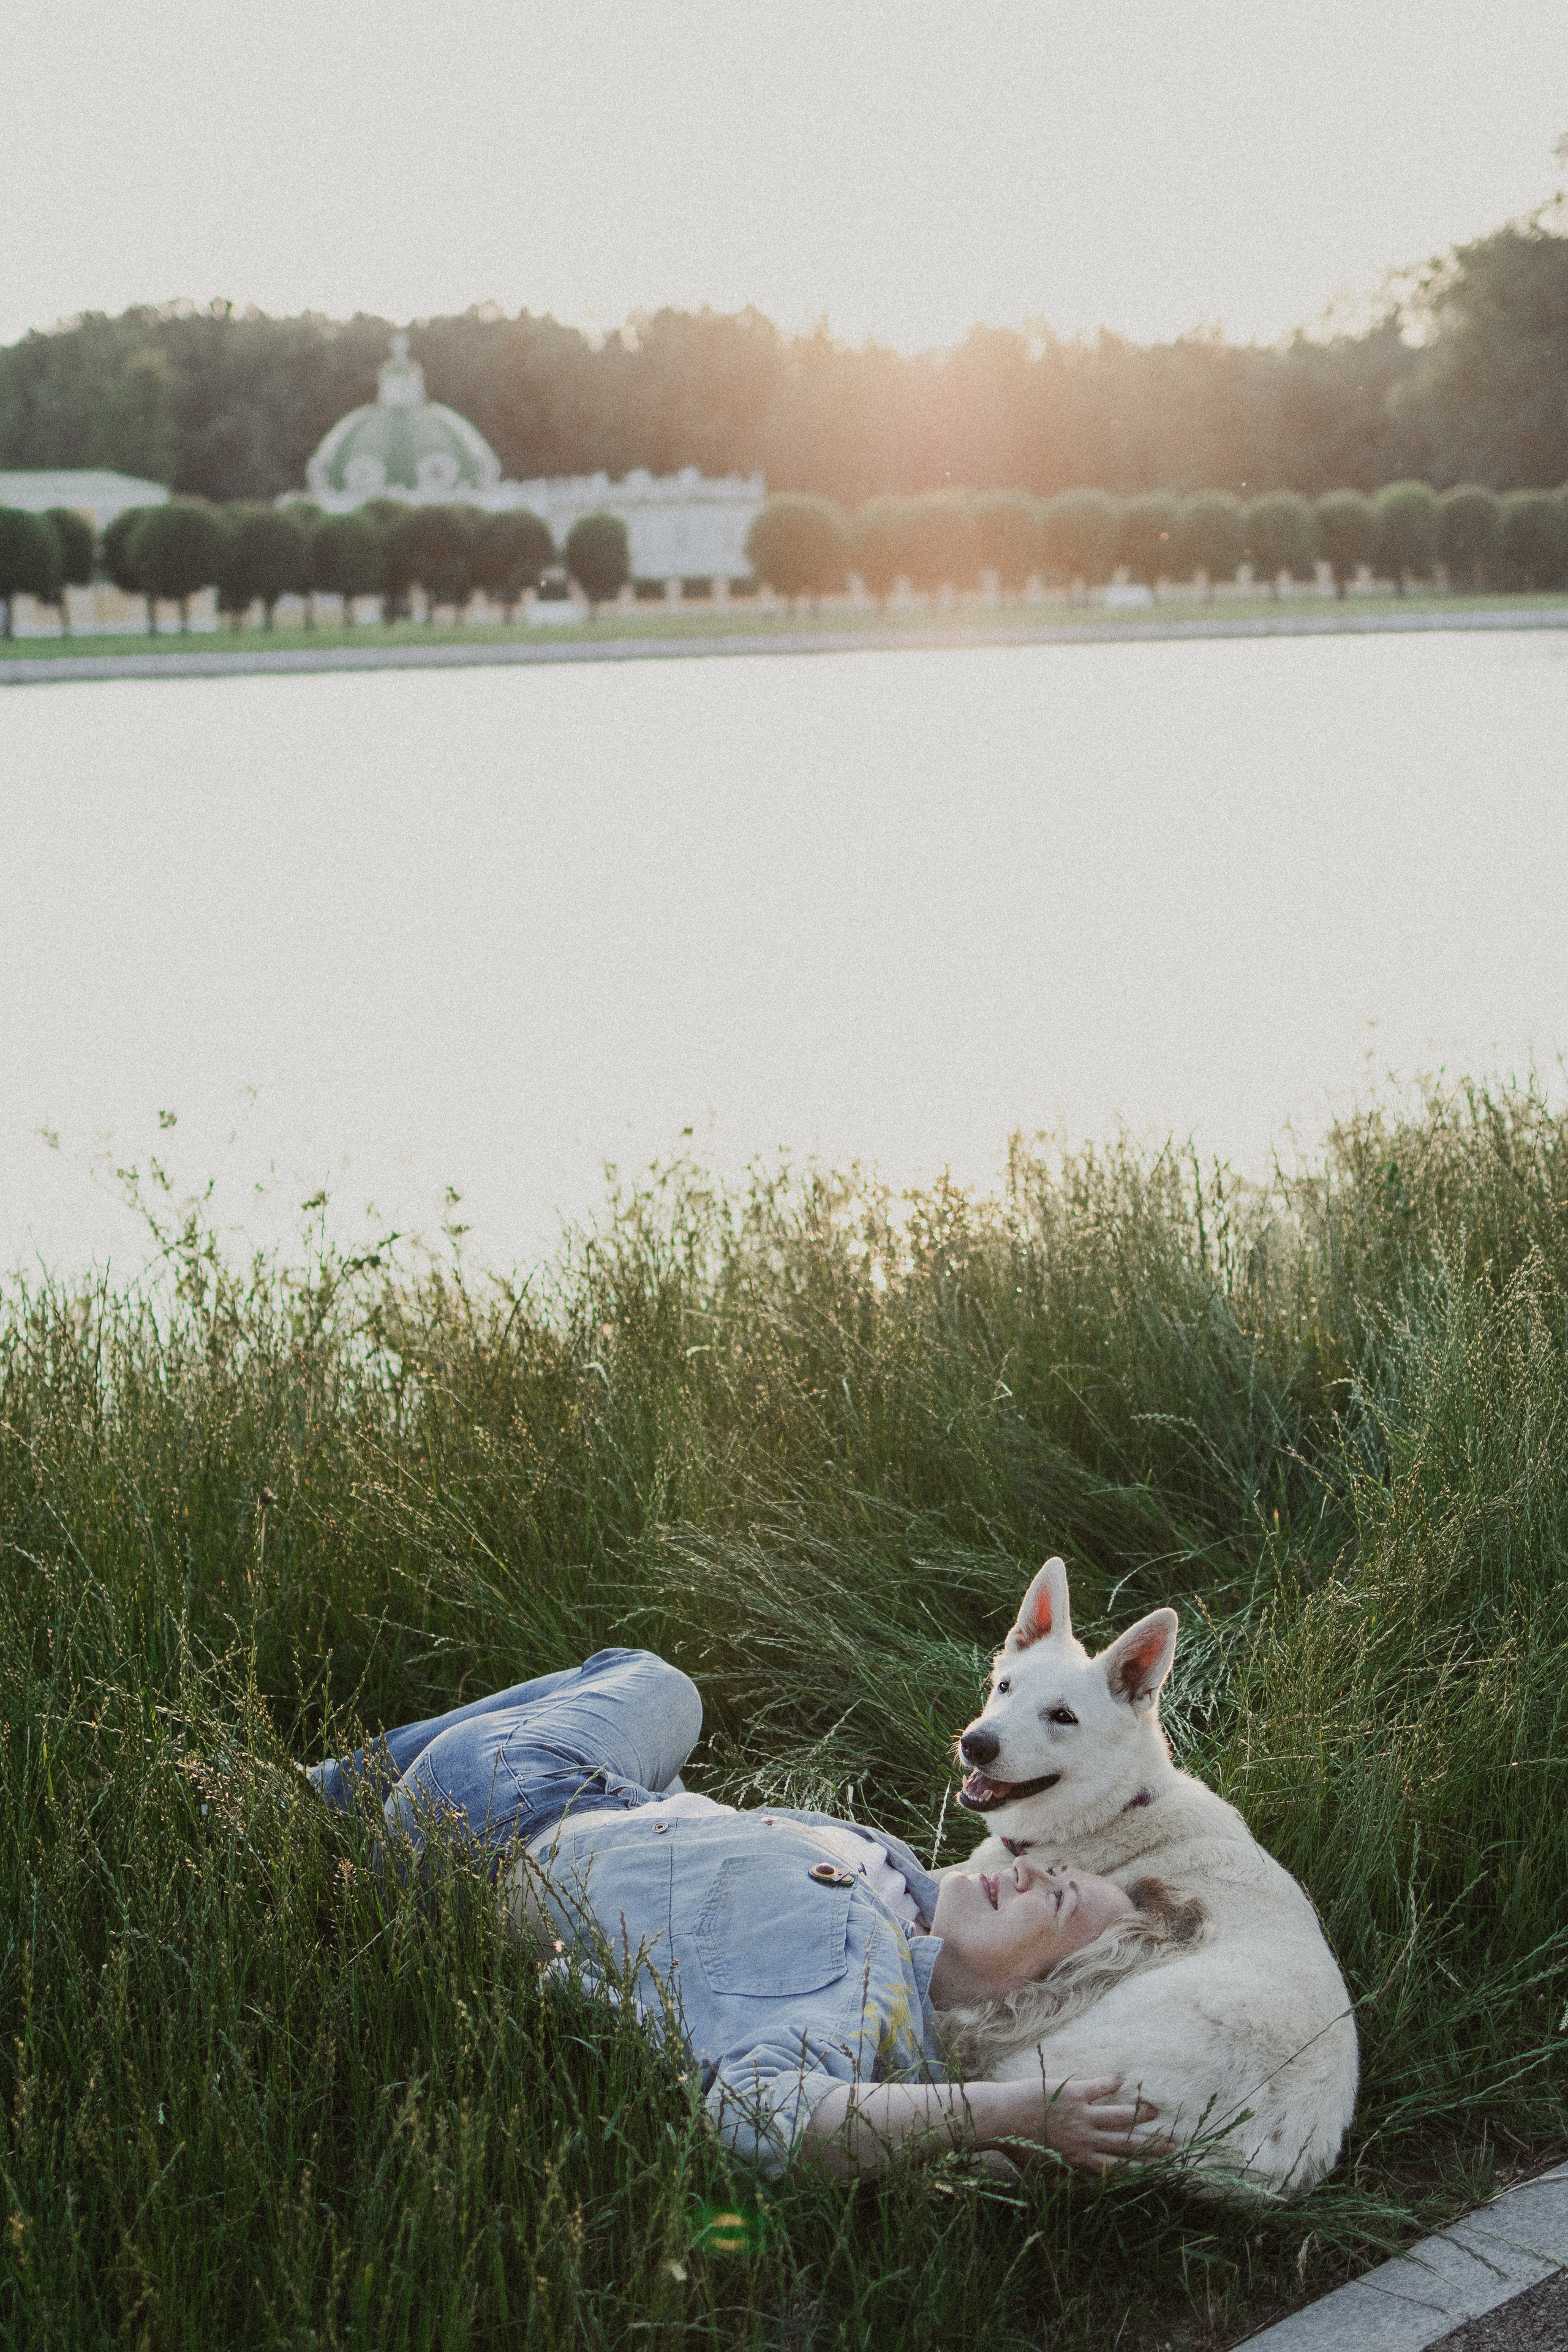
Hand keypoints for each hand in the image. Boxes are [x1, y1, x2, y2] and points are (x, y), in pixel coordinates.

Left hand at [986, 2073, 1168, 2174]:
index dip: (1139, 2168)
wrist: (1000, 2118)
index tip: (1157, 2170)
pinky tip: (1121, 2078)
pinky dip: (1110, 2083)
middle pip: (1126, 2143)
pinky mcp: (1073, 2093)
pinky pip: (1098, 2087)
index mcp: (1079, 2161)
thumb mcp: (1042, 2175)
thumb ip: (1064, 2180)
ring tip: (1155, 2109)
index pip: (1117, 2168)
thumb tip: (1082, 2187)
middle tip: (1173, 2144)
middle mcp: (1086, 2140)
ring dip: (1138, 2112)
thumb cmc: (1016, 2148)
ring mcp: (1081, 2115)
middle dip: (1151, 2145)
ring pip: (1118, 2115)